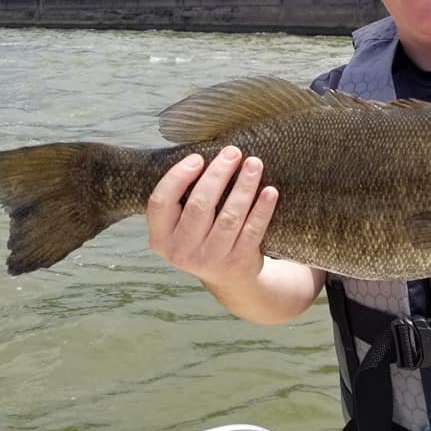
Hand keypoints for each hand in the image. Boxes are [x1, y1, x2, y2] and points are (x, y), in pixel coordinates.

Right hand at [146, 146, 278, 288]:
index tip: (198, 157)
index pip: (160, 202)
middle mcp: (181, 252)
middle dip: (218, 174)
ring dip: (243, 186)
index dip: (178, 176)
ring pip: (229, 216)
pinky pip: (253, 231)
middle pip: (199, 205)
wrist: (228, 278)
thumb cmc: (203, 237)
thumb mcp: (182, 224)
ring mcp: (210, 260)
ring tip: (254, 163)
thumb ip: (183, 197)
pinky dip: (262, 209)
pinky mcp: (238, 262)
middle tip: (233, 152)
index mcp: (161, 238)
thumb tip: (202, 153)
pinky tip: (270, 191)